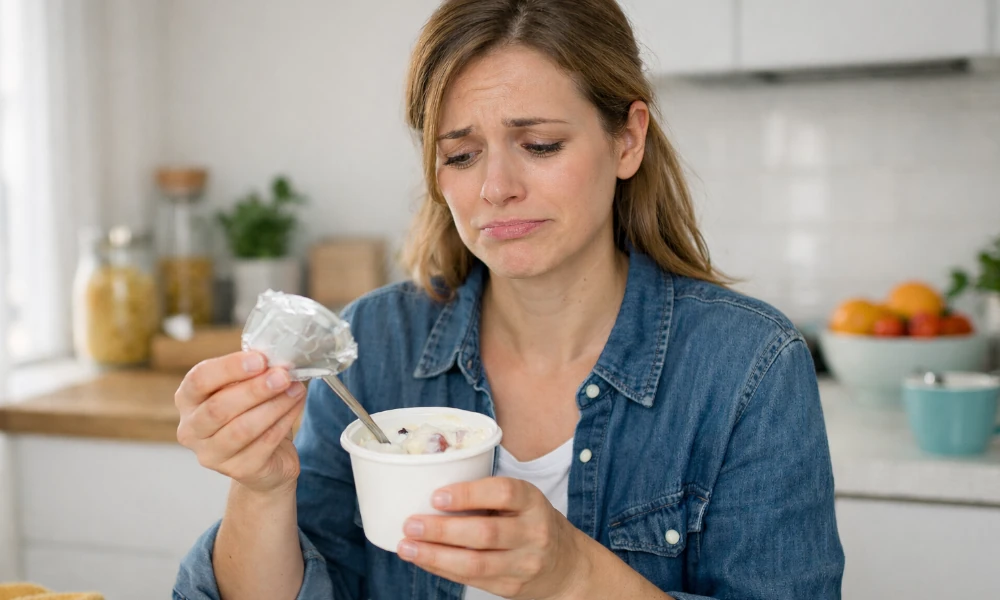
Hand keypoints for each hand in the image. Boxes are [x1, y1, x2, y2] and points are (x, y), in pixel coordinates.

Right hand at [174, 351, 307, 493]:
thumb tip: (277, 361)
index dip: (229, 368)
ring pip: (242, 429)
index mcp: (187, 400)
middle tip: (283, 375)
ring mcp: (212, 455)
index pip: (199, 380)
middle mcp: (191, 430)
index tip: (261, 359)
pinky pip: (264, 443)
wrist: (267, 461)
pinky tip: (296, 405)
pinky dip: (284, 421)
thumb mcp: (245, 389)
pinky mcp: (239, 470)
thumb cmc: (251, 415)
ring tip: (295, 389)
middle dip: (255, 389)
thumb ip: (253, 374)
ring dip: (273, 405)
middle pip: (218, 407)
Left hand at [397, 477, 589, 599]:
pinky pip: (472, 580)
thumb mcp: (523, 500)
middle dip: (442, 529)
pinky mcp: (511, 587)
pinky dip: (443, 569)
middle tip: (412, 524)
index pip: (503, 493)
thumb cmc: (533, 523)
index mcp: (533, 501)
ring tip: (408, 547)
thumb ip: (489, 496)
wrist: (567, 566)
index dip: (468, 494)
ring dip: (435, 555)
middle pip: (485, 532)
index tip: (436, 496)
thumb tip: (430, 491)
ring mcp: (523, 564)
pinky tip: (424, 560)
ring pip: (475, 563)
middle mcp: (533, 532)